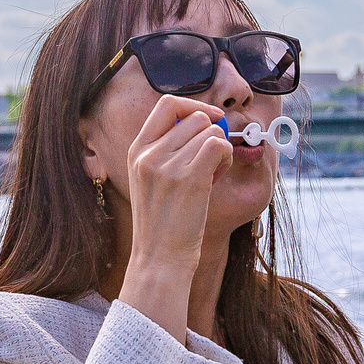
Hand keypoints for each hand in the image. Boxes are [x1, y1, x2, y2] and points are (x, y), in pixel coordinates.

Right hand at [113, 96, 235, 340]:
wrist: (159, 259)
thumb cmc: (163, 222)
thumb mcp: (150, 180)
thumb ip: (166, 150)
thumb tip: (203, 120)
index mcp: (137, 151)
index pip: (166, 105)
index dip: (193, 105)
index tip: (209, 118)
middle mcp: (149, 154)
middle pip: (195, 117)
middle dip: (211, 134)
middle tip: (210, 162)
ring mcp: (168, 165)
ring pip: (210, 131)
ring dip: (220, 149)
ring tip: (212, 174)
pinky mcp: (189, 178)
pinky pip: (219, 145)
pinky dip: (226, 158)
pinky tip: (218, 176)